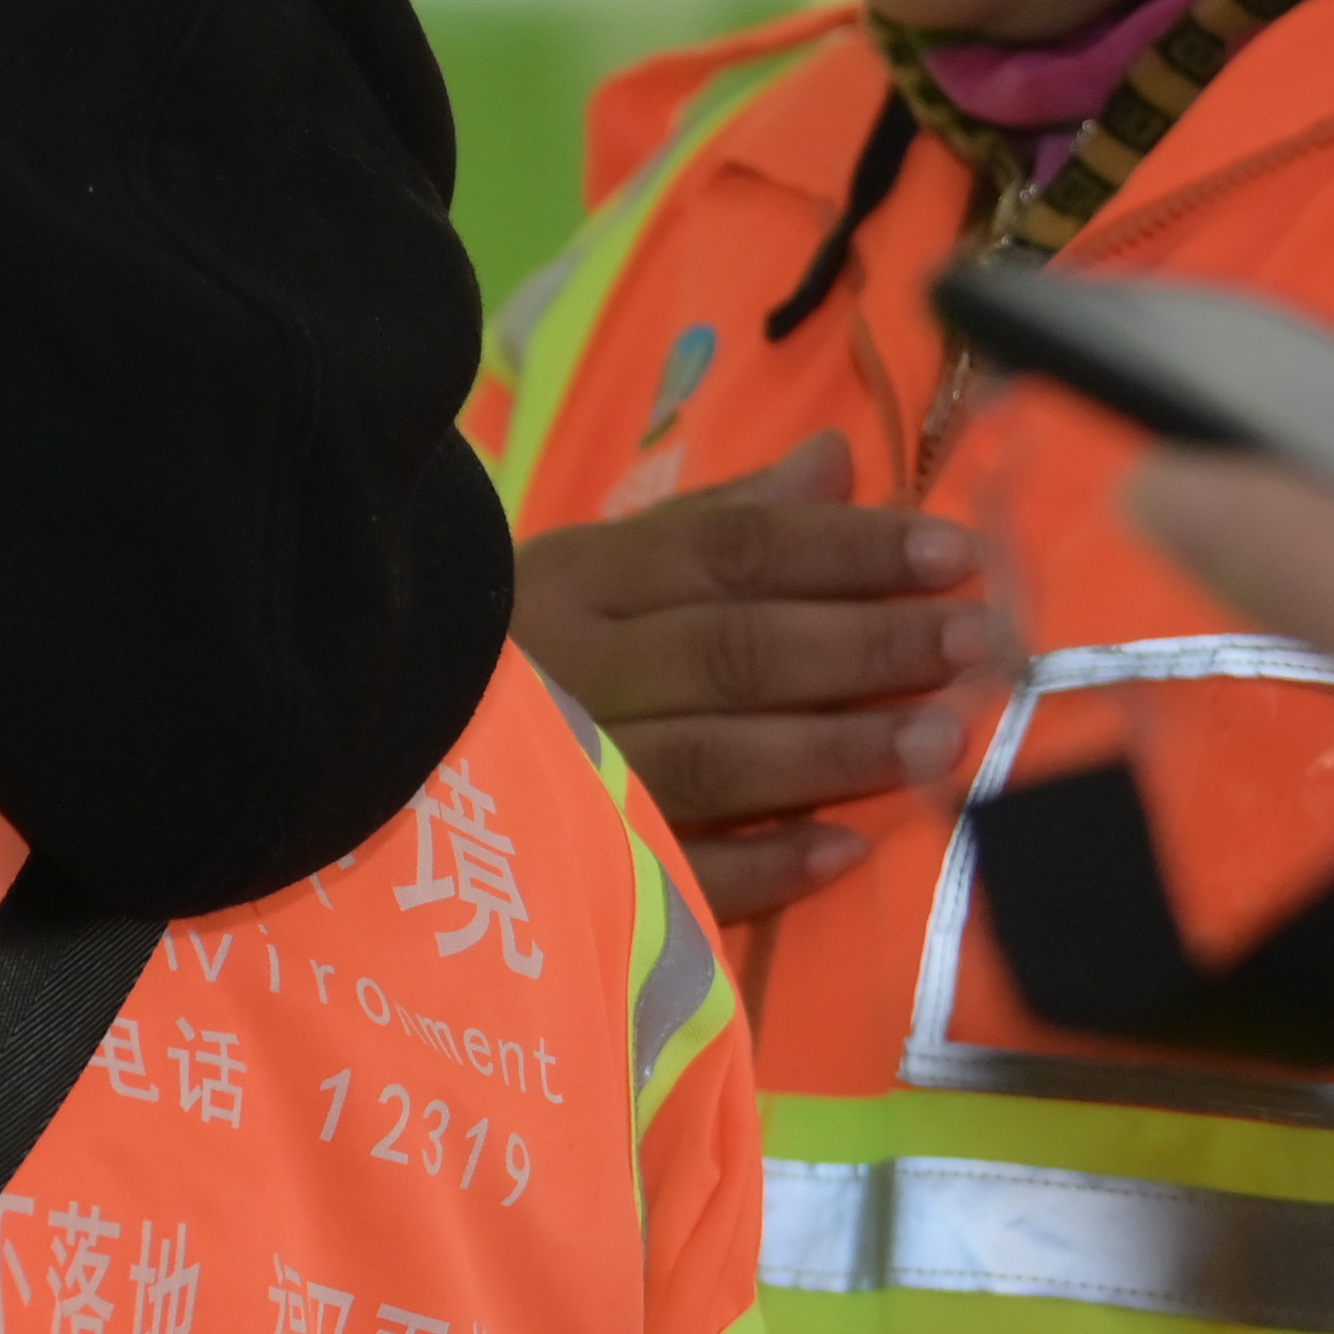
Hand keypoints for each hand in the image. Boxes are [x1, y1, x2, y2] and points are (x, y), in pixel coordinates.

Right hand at [504, 438, 1004, 915]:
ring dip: (831, 751)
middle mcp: (572, 671)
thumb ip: (715, 520)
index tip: (948, 553)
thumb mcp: (591, 564)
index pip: (727, 553)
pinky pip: (670, 874)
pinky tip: (841, 851)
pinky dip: (758, 867)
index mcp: (576, 582)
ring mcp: (567, 775)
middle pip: (732, 651)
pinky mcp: (568, 872)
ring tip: (937, 738)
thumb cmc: (514, 651)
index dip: (842, 550)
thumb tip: (835, 459)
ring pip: (712, 760)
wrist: (361, 758)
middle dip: (862, 645)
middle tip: (971, 641)